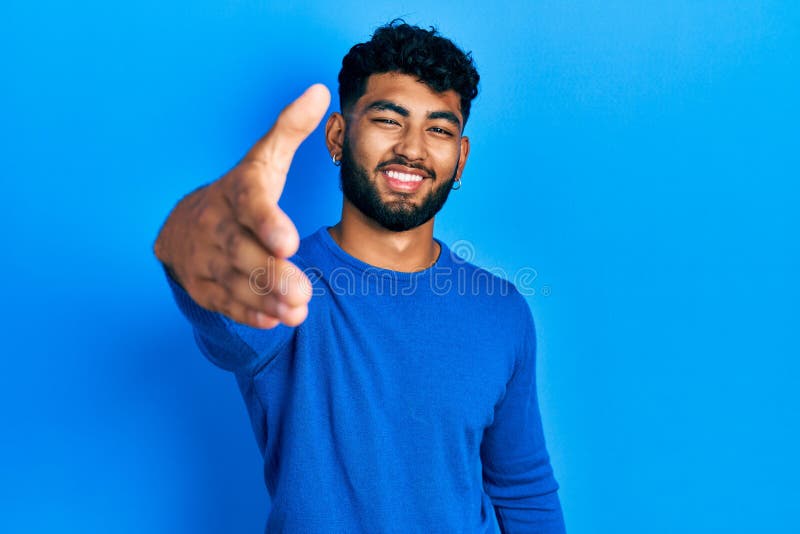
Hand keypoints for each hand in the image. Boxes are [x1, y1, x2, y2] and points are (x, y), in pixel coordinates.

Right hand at [153, 84, 330, 328]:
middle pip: (242, 252)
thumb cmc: (239, 193)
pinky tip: (273, 320)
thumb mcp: (261, 160)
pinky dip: (249, 313)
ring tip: (297, 311)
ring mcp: (207, 260)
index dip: (268, 222)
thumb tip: (319, 91)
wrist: (183, 226)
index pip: (250, 204)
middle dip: (271, 274)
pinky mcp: (205, 287)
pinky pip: (226, 302)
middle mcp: (217, 227)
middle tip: (302, 293)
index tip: (289, 241)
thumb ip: (289, 130)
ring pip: (236, 282)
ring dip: (266, 298)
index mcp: (236, 193)